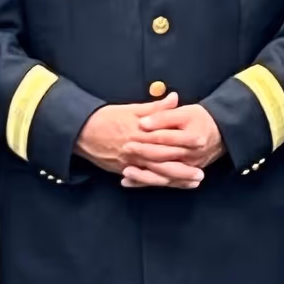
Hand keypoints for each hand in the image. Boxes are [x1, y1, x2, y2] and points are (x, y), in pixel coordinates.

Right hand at [77, 98, 204, 189]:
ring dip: (175, 180)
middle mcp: (136, 149)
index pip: (167, 137)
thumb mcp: (131, 109)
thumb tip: (174, 98)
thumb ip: (155, 107)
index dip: (185, 140)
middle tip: (202, 173)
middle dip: (184, 168)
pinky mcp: (123, 170)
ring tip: (192, 183)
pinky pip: (142, 179)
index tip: (201, 141)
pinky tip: (169, 186)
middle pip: (164, 160)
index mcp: (140, 132)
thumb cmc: (106, 117)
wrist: (80, 131)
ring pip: (156, 174)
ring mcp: (129, 162)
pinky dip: (157, 184)